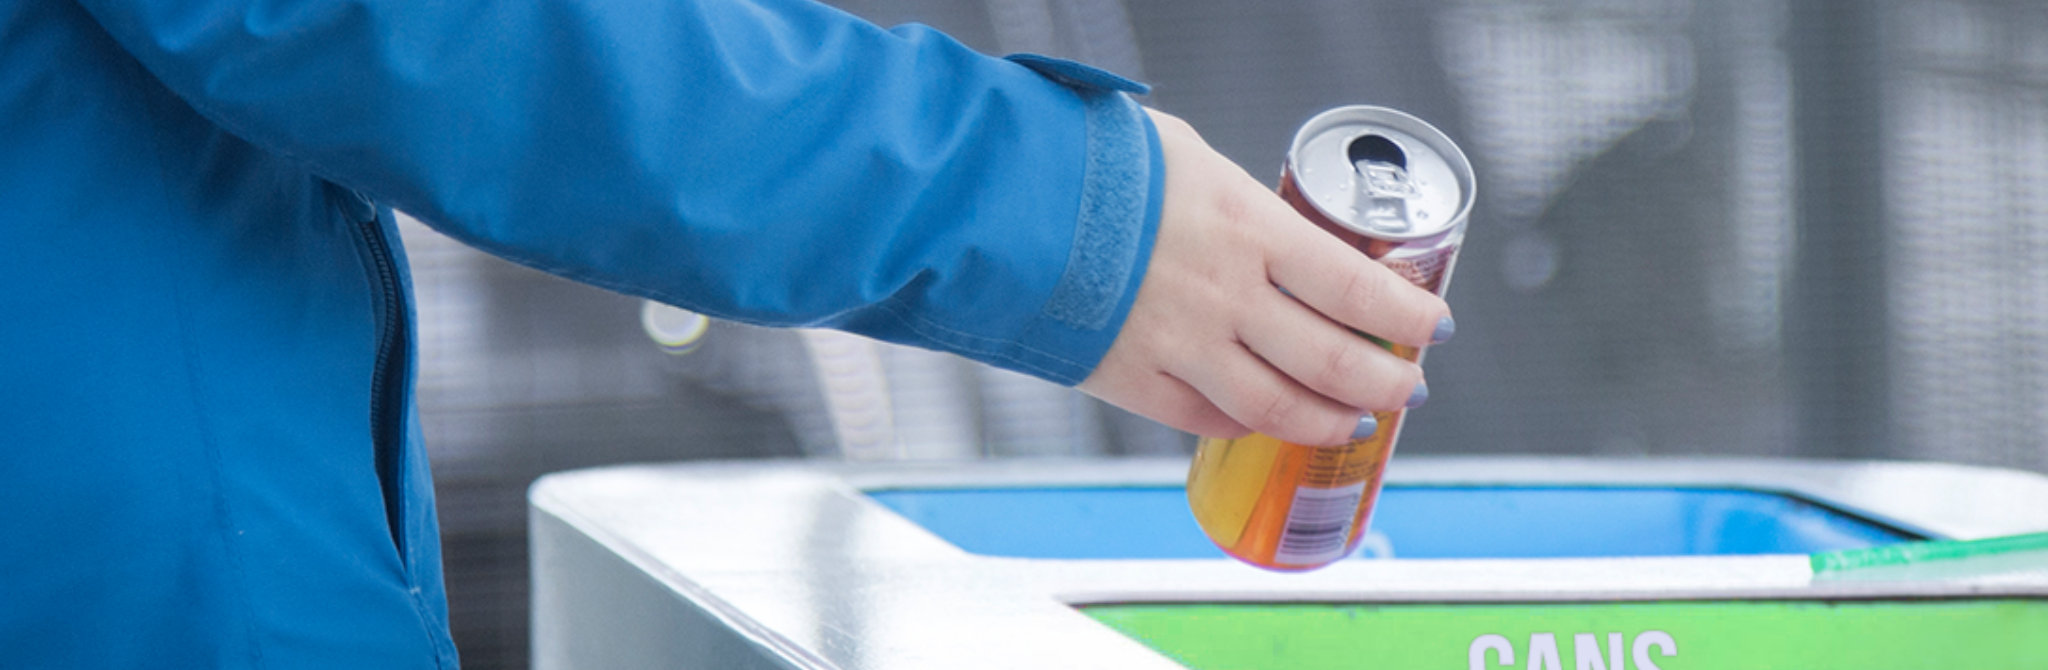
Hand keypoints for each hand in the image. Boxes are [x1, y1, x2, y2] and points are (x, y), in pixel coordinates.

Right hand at [1078, 109, 1451, 446]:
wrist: (1005, 203)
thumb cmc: (1093, 164)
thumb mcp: (1190, 156)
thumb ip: (1240, 202)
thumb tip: (1272, 228)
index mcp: (1251, 228)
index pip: (1358, 286)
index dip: (1407, 315)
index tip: (1433, 326)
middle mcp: (1227, 296)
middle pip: (1333, 360)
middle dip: (1387, 381)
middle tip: (1410, 387)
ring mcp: (1181, 346)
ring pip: (1277, 406)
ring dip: (1327, 419)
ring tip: (1355, 421)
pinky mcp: (1134, 380)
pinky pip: (1205, 420)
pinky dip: (1246, 426)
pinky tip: (1265, 420)